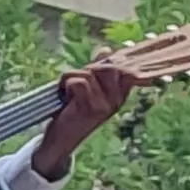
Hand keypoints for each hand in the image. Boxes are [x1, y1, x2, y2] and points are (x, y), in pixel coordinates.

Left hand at [32, 59, 138, 175]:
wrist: (60, 140)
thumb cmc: (73, 112)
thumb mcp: (89, 90)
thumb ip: (98, 71)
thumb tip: (107, 49)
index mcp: (120, 95)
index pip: (129, 70)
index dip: (116, 60)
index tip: (101, 60)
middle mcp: (117, 100)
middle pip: (110, 67)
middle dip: (89, 68)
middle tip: (75, 79)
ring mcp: (105, 105)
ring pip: (90, 73)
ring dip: (71, 77)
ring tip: (66, 91)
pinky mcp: (90, 108)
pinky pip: (79, 82)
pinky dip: (65, 85)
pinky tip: (63, 96)